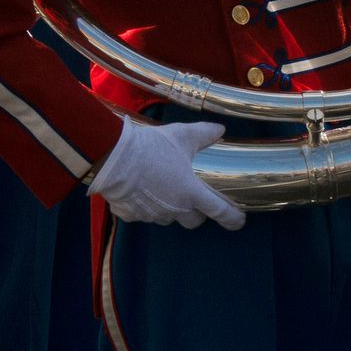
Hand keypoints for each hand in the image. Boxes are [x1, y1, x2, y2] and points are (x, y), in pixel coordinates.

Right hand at [89, 120, 244, 230]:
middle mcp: (174, 208)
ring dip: (169, 208)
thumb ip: (204, 134)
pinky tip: (139, 190)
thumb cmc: (151, 147)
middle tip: (192, 198)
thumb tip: (220, 129)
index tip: (238, 221)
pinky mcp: (131, 215)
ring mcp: (151, 215)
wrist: (112, 157)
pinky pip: (142, 215)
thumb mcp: (182, 136)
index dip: (232, 218)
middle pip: (193, 221)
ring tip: (162, 188)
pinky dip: (143, 206)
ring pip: (167, 218)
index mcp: (191, 193)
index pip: (219, 211)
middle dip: (196, 213)